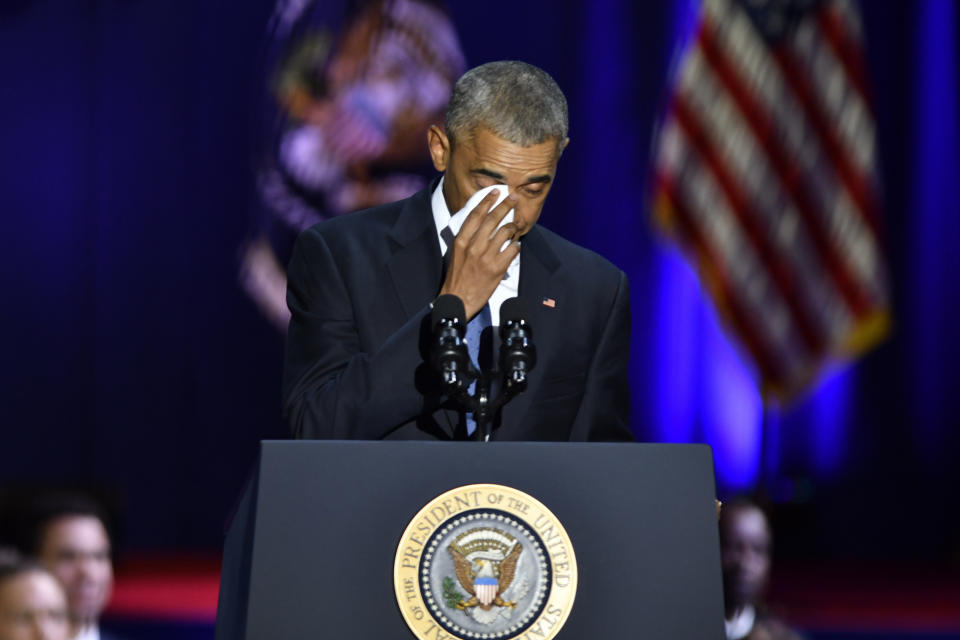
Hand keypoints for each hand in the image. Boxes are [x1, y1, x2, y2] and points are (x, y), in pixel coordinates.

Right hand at [439, 190, 520, 318]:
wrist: (458, 299)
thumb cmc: (457, 276)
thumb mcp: (456, 253)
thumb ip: (467, 238)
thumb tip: (481, 223)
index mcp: (461, 241)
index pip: (475, 215)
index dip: (486, 201)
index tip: (495, 192)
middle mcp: (473, 247)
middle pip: (492, 219)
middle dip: (505, 205)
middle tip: (513, 197)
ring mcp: (486, 257)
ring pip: (505, 232)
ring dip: (513, 226)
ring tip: (515, 225)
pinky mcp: (497, 268)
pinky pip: (512, 249)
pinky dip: (516, 245)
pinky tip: (516, 245)